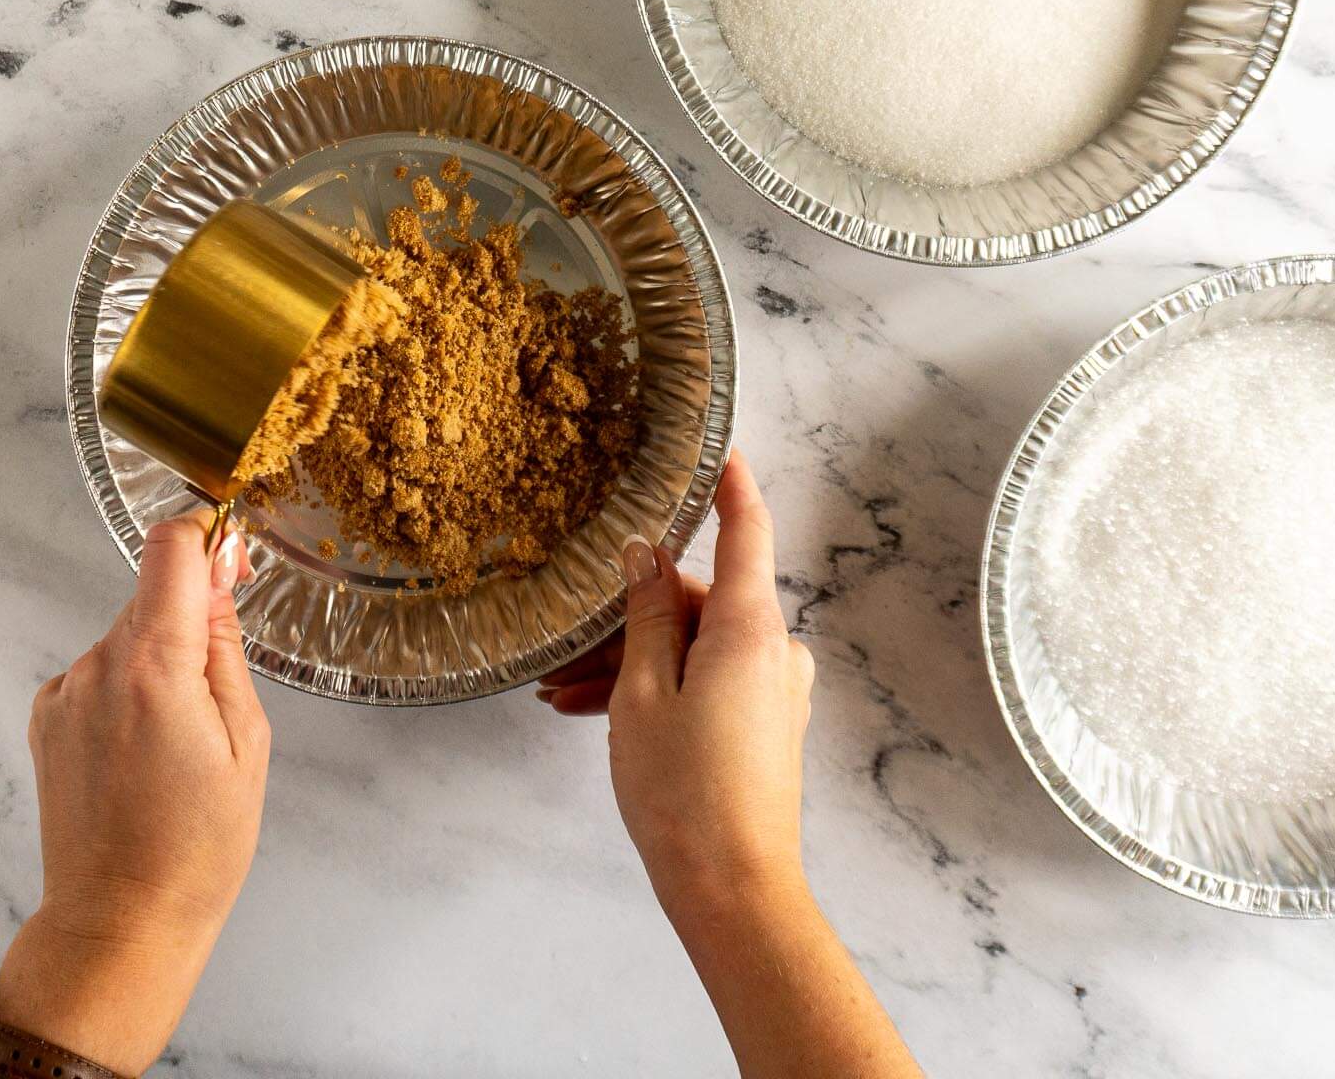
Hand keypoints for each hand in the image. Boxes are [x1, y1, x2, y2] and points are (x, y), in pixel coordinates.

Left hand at [0, 512, 269, 1074]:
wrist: (120, 920)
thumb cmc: (198, 846)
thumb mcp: (246, 740)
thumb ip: (226, 646)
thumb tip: (218, 573)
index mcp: (153, 666)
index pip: (169, 547)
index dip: (205, 537)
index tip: (231, 555)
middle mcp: (95, 666)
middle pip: (151, 595)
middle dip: (190, 618)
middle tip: (220, 691)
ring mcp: (63, 692)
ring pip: (126, 637)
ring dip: (157, 662)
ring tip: (180, 743)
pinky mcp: (45, 717)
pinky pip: (99, 674)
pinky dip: (127, 692)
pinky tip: (143, 752)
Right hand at [539, 451, 814, 918]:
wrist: (733, 889)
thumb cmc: (683, 792)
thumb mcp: (642, 693)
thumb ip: (645, 615)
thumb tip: (642, 555)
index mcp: (751, 627)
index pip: (746, 530)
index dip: (730, 484)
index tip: (717, 445)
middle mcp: (774, 649)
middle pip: (700, 601)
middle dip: (630, 617)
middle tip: (560, 649)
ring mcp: (774, 690)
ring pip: (694, 647)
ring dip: (632, 662)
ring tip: (561, 695)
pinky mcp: (766, 724)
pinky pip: (707, 682)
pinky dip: (658, 690)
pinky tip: (594, 713)